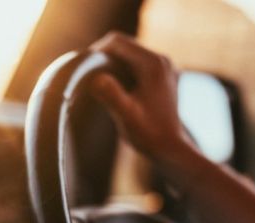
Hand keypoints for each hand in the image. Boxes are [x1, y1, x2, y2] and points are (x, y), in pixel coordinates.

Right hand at [90, 32, 196, 166]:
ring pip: (131, 55)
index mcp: (153, 64)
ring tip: (99, 83)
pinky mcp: (164, 77)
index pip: (117, 41)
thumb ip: (111, 96)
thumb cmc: (148, 135)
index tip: (83, 68)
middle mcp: (162, 60)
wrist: (171, 149)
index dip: (96, 51)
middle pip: (125, 45)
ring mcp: (165, 68)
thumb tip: (96, 79)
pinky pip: (139, 65)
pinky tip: (116, 89)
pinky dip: (124, 71)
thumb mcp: (126, 116)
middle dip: (105, 56)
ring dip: (113, 64)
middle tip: (87, 76)